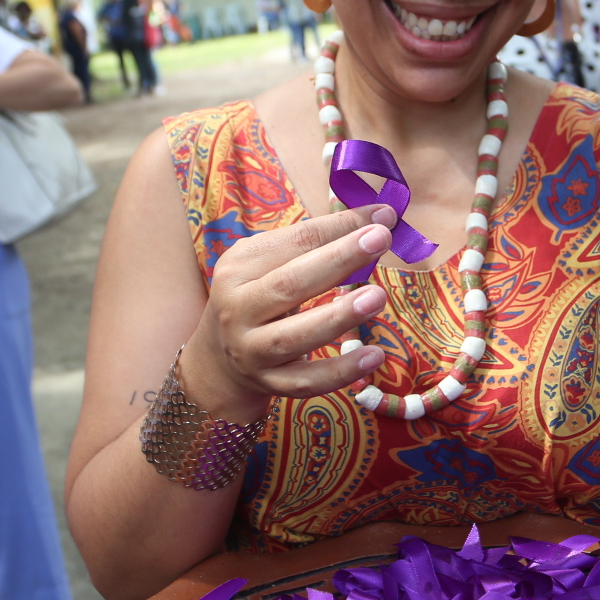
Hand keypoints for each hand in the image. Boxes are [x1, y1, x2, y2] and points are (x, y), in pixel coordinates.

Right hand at [180, 205, 398, 423]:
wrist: (218, 357)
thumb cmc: (257, 296)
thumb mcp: (268, 264)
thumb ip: (312, 244)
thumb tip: (374, 221)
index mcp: (239, 267)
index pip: (294, 242)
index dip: (338, 227)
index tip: (381, 216)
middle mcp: (239, 309)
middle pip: (290, 284)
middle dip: (338, 259)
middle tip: (380, 239)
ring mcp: (251, 350)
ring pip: (294, 337)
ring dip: (338, 317)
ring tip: (377, 297)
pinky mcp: (269, 383)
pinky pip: (307, 381)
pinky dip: (340, 371)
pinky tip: (374, 356)